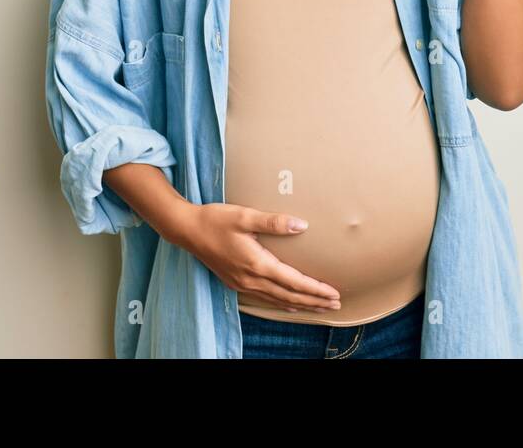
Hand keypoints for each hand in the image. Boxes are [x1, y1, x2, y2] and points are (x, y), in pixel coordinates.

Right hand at [177, 203, 342, 312]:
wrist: (187, 230)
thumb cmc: (215, 220)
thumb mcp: (245, 216)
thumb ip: (274, 222)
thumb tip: (301, 225)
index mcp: (257, 264)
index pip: (294, 282)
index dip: (316, 289)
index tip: (333, 293)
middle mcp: (251, 279)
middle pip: (289, 296)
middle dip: (314, 301)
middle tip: (335, 304)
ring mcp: (242, 283)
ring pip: (278, 300)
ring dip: (301, 305)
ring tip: (320, 307)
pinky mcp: (235, 282)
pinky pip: (265, 298)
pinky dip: (282, 303)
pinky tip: (290, 304)